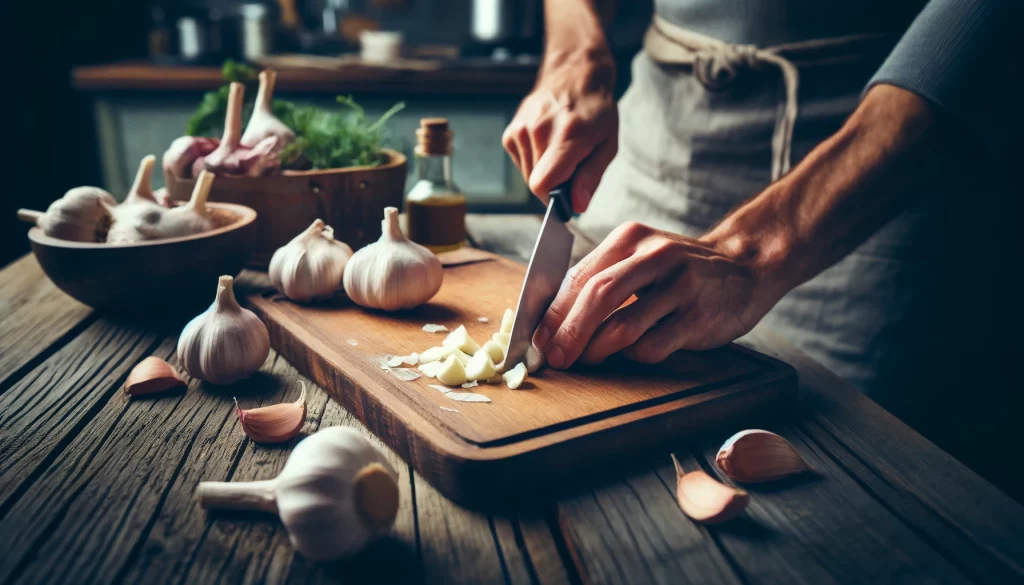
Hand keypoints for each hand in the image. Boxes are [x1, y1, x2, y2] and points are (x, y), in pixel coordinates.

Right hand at [502, 48, 617, 212]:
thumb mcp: (607, 144)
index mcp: (566, 136)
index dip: (554, 200)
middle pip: (536, 184)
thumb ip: (591, 176)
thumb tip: (577, 205)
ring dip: (545, 173)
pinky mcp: (511, 132)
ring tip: (560, 151)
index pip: (542, 184)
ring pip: (528, 176)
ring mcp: (521, 129)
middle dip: (555, 185)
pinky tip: (547, 145)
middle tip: (572, 165)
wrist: (575, 75)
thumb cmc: (596, 111)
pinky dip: (534, 162)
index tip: (567, 198)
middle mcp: (539, 131)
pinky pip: (521, 163)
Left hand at [532, 221, 787, 368]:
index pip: (579, 277)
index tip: (536, 338)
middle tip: (555, 358)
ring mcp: (680, 287)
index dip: (552, 312)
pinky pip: (653, 346)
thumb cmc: (679, 270)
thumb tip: (551, 320)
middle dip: (568, 334)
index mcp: (631, 239)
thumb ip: (600, 278)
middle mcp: (655, 257)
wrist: (745, 266)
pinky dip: (632, 356)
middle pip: (597, 297)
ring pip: (623, 327)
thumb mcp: (639, 256)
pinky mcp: (698, 317)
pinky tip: (630, 355)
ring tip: (586, 359)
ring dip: (596, 350)